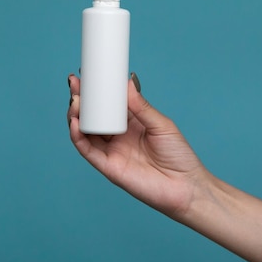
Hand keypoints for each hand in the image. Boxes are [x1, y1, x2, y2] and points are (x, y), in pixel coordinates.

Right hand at [67, 73, 207, 217]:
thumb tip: (127, 83)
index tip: (85, 75)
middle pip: (91, 117)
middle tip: (75, 85)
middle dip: (80, 100)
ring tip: (75, 101)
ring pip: (85, 132)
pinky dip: (78, 137)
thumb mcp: (162, 125)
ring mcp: (111, 151)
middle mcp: (117, 137)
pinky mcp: (108, 167)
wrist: (186, 186)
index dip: (95, 92)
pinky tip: (76, 123)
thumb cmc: (179, 156)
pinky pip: (87, 151)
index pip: (107, 105)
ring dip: (75, 116)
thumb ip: (142, 107)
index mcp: (130, 123)